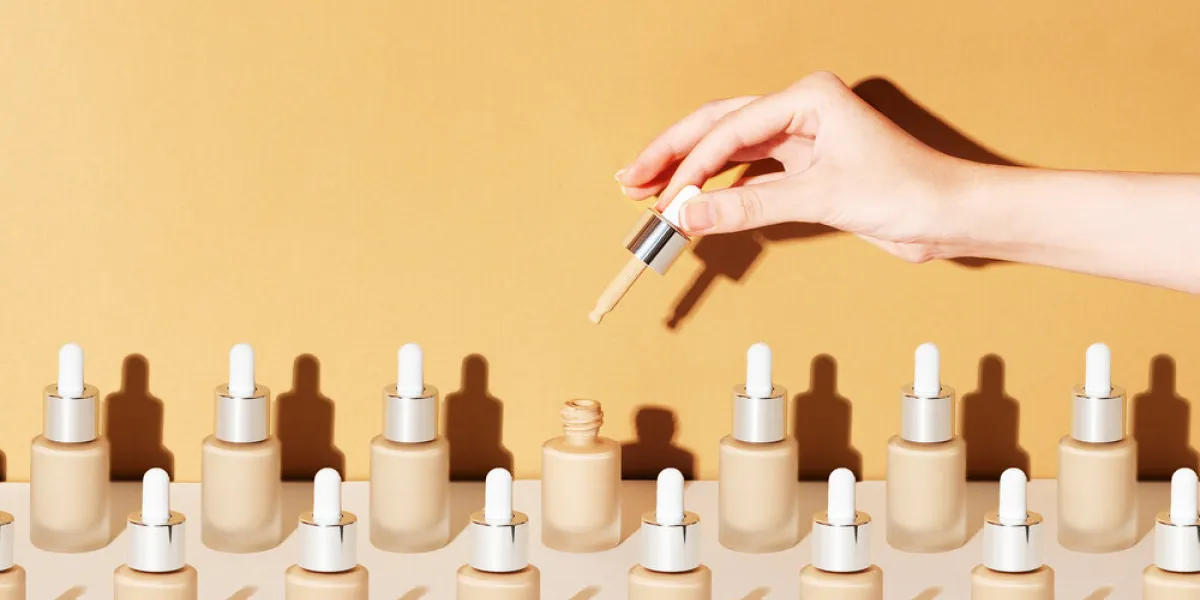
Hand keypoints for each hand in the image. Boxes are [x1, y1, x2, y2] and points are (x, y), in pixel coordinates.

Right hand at [616, 72, 968, 262]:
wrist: (952, 217)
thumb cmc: (910, 190)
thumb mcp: (822, 198)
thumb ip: (750, 207)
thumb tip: (690, 215)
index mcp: (807, 98)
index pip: (731, 130)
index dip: (691, 167)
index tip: (665, 200)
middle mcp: (800, 113)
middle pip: (718, 128)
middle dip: (673, 155)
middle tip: (631, 181)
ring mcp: (802, 141)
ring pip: (729, 151)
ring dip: (691, 173)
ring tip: (649, 192)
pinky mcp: (806, 171)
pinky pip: (748, 177)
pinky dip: (719, 191)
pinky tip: (694, 204)